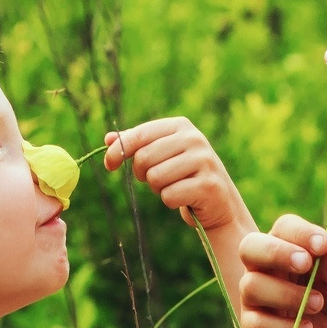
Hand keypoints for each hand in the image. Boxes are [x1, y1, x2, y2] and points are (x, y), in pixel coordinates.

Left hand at [106, 116, 247, 232]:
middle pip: (144, 158)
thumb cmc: (184, 175)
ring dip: (158, 188)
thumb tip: (108, 139)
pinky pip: (169, 196)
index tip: (110, 165)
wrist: (218, 201)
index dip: (118, 151)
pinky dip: (171, 201)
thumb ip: (136, 144)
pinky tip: (185, 198)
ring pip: (155, 177)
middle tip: (154, 180)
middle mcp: (194, 139)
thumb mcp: (161, 155)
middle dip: (142, 174)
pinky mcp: (208, 185)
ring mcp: (204, 161)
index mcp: (181, 126)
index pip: (139, 135)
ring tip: (173, 187)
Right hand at [235, 214, 326, 327]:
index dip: (300, 234)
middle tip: (305, 264)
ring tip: (318, 304)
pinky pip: (255, 326)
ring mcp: (255, 297)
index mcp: (288, 243)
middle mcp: (264, 266)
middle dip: (275, 253)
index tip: (322, 245)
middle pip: (249, 248)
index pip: (284, 228)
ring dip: (287, 295)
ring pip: (252, 287)